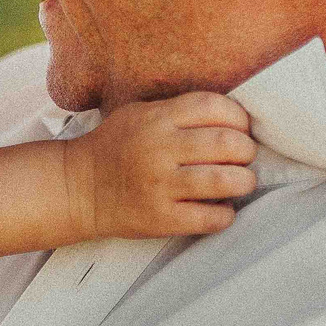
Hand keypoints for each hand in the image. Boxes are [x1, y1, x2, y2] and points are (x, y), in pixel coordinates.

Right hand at [61, 92, 256, 240]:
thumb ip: (179, 110)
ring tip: (241, 182)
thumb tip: (233, 118)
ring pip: (224, 181)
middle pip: (227, 143)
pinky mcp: (161, 219)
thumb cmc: (116, 147)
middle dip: (246, 151)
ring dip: (244, 181)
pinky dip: (226, 215)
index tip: (240, 129)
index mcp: (157, 118)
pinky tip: (222, 209)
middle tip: (244, 157)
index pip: (215, 107)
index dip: (238, 118)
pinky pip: (210, 218)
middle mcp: (159, 149)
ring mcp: (160, 186)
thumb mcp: (140, 113)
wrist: (78, 188)